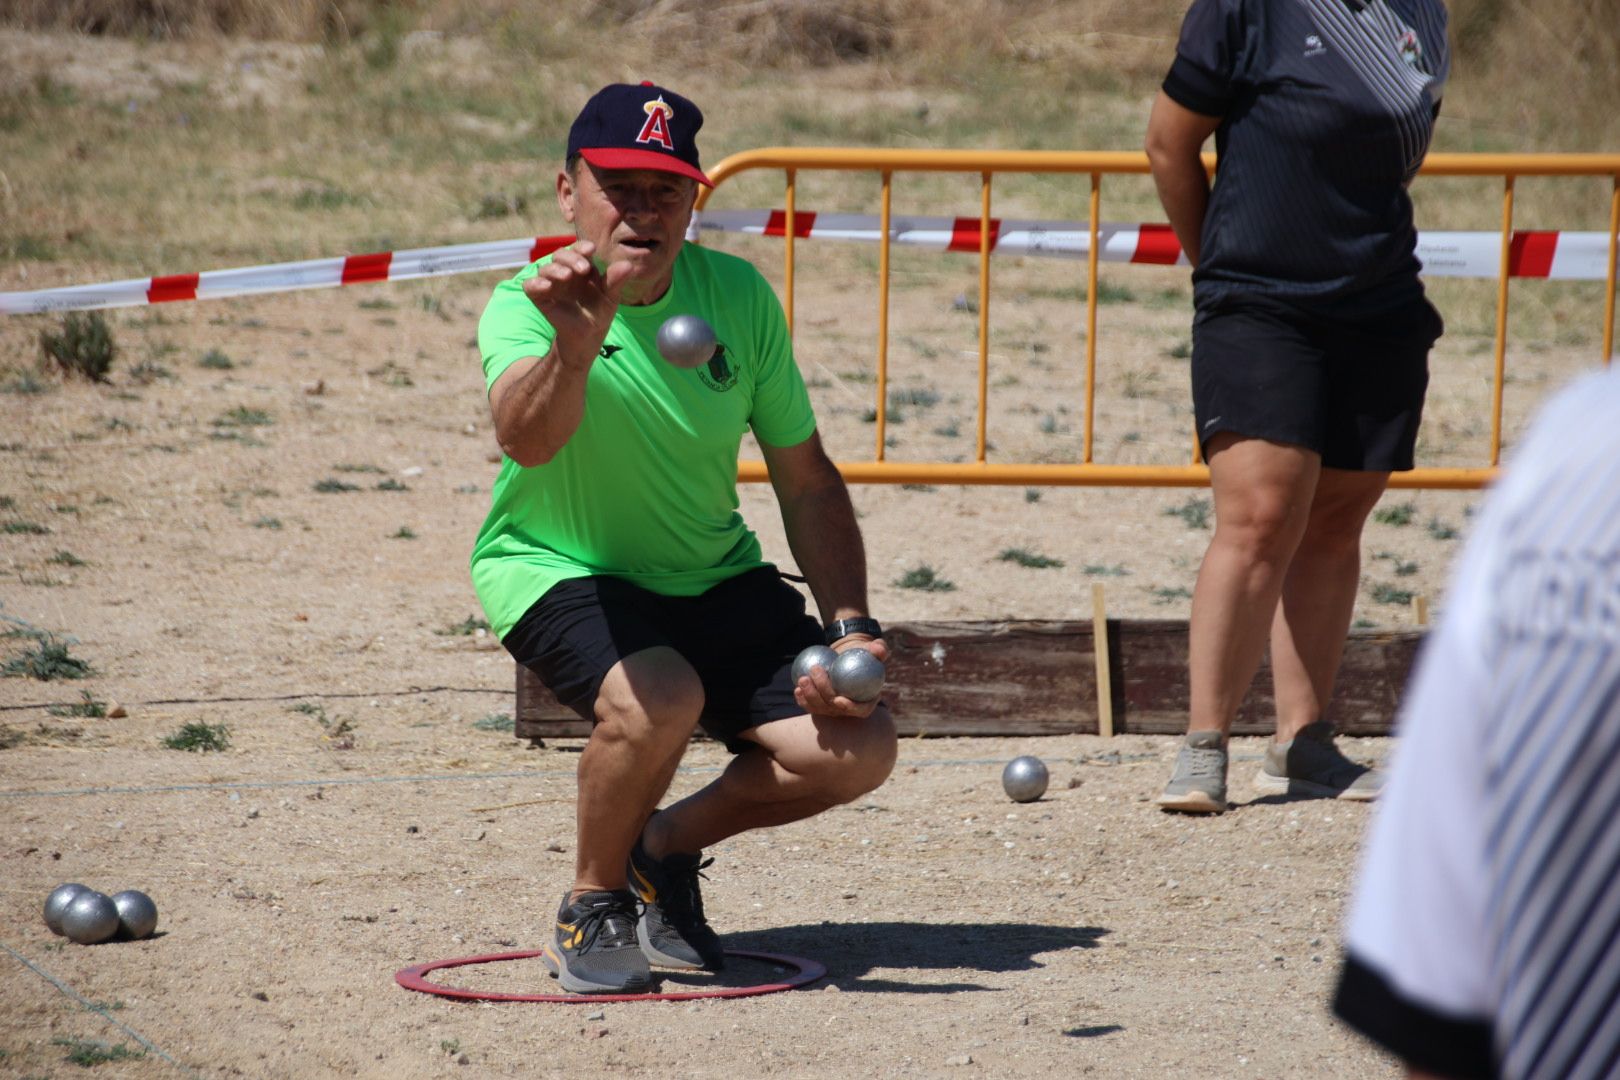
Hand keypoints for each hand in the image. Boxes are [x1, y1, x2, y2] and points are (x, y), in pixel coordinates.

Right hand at [520, 241, 633, 366]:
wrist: (588, 335)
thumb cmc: (599, 311)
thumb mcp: (610, 297)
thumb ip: (616, 281)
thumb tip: (628, 265)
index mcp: (581, 266)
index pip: (578, 250)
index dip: (582, 247)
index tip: (591, 250)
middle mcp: (564, 270)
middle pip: (560, 255)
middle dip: (571, 258)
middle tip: (583, 268)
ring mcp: (550, 283)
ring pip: (545, 268)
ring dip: (555, 269)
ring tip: (566, 276)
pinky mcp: (538, 296)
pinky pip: (530, 285)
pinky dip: (536, 283)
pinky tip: (547, 286)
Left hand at [793, 636, 888, 718]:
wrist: (847, 656)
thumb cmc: (863, 653)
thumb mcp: (875, 649)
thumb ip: (879, 649)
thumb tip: (879, 651)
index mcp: (867, 701)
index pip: (860, 710)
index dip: (850, 708)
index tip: (838, 699)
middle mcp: (849, 709)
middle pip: (835, 707)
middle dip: (822, 692)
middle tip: (815, 671)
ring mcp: (834, 709)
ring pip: (820, 708)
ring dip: (810, 696)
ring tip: (803, 679)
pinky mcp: (821, 705)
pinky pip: (810, 705)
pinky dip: (803, 699)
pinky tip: (797, 688)